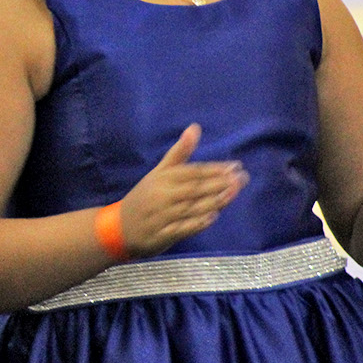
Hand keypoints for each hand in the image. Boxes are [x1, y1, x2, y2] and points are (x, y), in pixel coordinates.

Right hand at [119, 125, 246, 257]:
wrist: (120, 226)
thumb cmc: (145, 196)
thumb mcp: (159, 172)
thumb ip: (179, 152)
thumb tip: (195, 127)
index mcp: (162, 178)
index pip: (192, 172)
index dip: (214, 169)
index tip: (236, 166)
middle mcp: (163, 195)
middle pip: (195, 188)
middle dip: (220, 183)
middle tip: (242, 178)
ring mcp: (162, 216)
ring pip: (191, 207)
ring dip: (214, 201)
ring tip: (233, 193)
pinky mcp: (162, 234)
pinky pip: (182, 228)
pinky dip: (197, 223)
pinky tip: (213, 217)